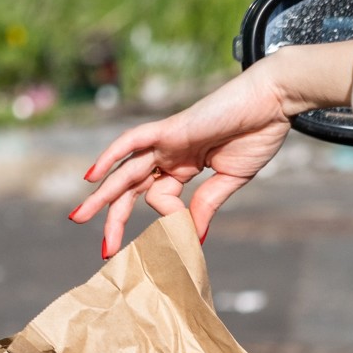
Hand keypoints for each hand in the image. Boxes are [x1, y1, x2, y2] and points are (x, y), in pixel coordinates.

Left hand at [70, 41, 352, 254]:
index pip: (161, 199)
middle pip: (131, 188)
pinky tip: (91, 176)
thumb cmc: (258, 134)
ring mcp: (167, 141)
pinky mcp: (170, 128)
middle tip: (103, 250)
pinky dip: (111, 155)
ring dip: (102, 195)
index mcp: (183, 166)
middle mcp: (169, 154)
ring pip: (125, 171)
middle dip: (114, 217)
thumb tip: (194, 236)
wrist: (273, 102)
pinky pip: (133, 141)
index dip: (171, 220)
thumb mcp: (230, 180)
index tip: (188, 233)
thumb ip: (207, 204)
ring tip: (79, 218)